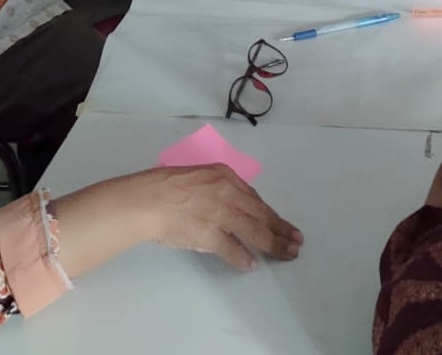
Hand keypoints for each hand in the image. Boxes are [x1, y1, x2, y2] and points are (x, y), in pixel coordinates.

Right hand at [62, 165, 302, 272]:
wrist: (145, 199)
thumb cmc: (163, 185)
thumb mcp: (196, 177)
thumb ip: (215, 189)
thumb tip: (229, 205)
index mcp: (224, 175)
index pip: (254, 198)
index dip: (270, 213)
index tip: (280, 223)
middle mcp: (227, 192)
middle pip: (262, 214)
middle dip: (282, 229)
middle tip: (296, 241)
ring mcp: (220, 214)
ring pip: (256, 231)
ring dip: (274, 244)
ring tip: (286, 253)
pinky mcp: (210, 234)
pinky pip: (233, 249)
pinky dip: (243, 258)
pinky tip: (252, 265)